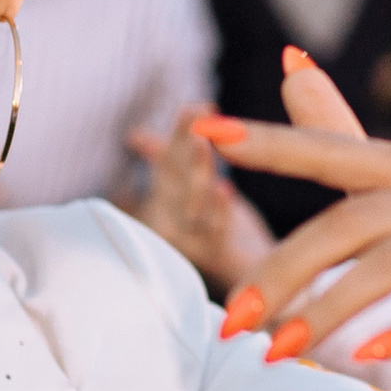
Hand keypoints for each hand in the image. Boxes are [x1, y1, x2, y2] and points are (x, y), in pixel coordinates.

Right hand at [130, 103, 272, 294]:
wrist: (255, 284)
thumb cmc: (220, 230)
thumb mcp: (192, 187)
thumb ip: (167, 157)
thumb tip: (135, 135)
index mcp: (164, 201)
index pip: (168, 162)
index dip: (179, 134)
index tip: (194, 107)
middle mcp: (170, 222)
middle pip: (173, 179)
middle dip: (183, 145)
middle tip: (196, 114)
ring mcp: (191, 242)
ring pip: (190, 202)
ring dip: (196, 171)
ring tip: (204, 143)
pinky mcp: (218, 258)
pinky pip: (214, 232)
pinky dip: (217, 210)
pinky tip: (224, 188)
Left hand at [196, 51, 390, 390]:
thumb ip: (342, 138)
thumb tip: (291, 59)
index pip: (333, 150)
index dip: (272, 141)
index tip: (206, 133)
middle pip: (354, 223)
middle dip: (284, 272)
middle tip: (232, 323)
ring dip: (331, 311)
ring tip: (278, 351)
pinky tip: (368, 356)